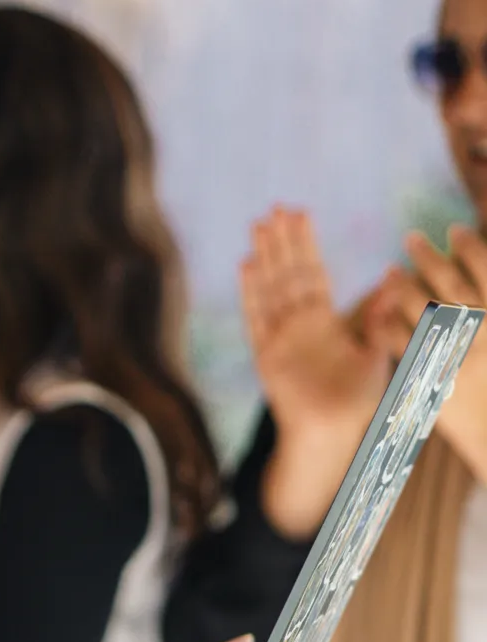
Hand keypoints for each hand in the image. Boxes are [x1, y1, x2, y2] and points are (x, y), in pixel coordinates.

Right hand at [243, 209, 394, 534]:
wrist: (330, 434)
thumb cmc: (356, 400)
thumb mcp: (376, 354)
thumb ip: (380, 318)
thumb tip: (395, 279)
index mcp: (324, 321)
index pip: (313, 273)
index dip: (305, 244)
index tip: (300, 214)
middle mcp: (298, 323)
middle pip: (288, 273)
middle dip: (282, 241)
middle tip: (276, 207)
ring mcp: (279, 336)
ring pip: (270, 287)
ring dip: (265, 257)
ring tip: (258, 226)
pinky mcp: (266, 353)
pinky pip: (256, 316)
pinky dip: (250, 291)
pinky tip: (246, 265)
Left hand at [400, 227, 486, 476]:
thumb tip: (478, 270)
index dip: (470, 249)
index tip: (454, 229)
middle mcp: (482, 334)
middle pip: (451, 287)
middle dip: (429, 259)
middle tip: (410, 237)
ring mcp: (455, 356)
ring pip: (423, 312)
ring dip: (403, 287)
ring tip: (390, 271)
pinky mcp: (430, 378)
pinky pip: (403, 346)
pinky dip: (389, 326)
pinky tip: (379, 312)